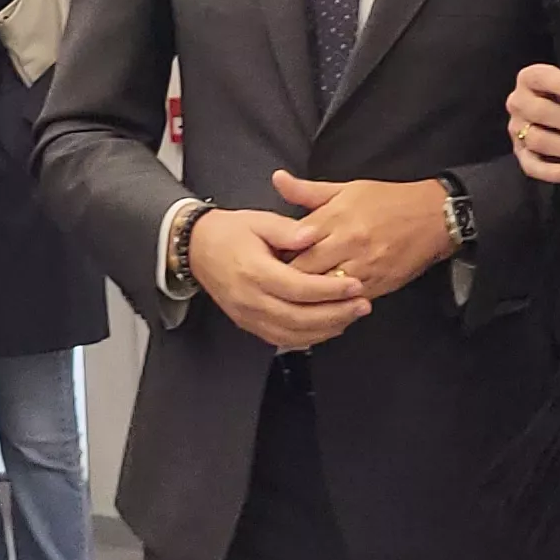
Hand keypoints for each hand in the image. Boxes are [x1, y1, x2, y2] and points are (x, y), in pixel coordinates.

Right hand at [186, 208, 368, 351]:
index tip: (354, 284)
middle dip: (335, 314)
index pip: (298, 288)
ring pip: (292, 334)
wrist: (198, 248)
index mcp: (254, 271)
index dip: (330, 290)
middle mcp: (250, 298)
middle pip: (299, 317)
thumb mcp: (259, 220)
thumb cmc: (229, 233)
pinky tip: (328, 327)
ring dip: (326, 329)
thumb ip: (287, 229)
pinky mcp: (248, 324)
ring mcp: (248, 315)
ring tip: (351, 316)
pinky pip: (282, 339)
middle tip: (362, 305)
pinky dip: (308, 337)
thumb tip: (312, 234)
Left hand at [270, 172, 452, 298]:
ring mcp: (364, 267)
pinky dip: (332, 306)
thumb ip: (308, 191)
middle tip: (271, 285)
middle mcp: (348, 243)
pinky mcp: (378, 285)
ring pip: (325, 291)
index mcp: (336, 217)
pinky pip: (347, 302)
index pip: (295, 243)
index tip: (265, 260)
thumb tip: (277, 179)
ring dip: (308, 297)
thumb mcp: (346, 188)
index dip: (277, 255)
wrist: (433, 217)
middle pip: (305, 271)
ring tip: (291, 299)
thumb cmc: (387, 200)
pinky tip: (319, 307)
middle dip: (286, 280)